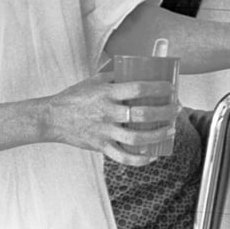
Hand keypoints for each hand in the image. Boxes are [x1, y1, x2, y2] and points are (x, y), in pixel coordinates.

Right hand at [42, 75, 179, 165]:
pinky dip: (140, 159)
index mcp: (106, 93)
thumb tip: (136, 69)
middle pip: (142, 114)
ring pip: (137, 138)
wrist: (53, 117)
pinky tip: (153, 155)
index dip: (158, 88)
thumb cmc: (75, 97)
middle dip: (165, 112)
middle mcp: (107, 112)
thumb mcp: (94, 80)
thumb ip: (115, 76)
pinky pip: (124, 157)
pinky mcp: (101, 146)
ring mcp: (104, 131)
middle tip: (176, 109)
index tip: (171, 88)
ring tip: (171, 130)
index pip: (137, 88)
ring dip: (158, 135)